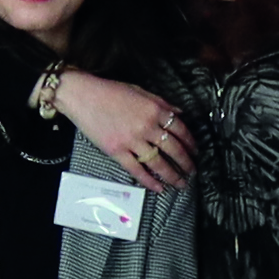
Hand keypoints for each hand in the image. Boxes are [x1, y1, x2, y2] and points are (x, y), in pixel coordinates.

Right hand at [56, 68, 187, 189]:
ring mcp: (131, 140)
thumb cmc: (110, 91)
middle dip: (186, 163)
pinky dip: (149, 181)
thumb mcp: (140, 91)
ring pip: (158, 162)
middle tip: (192, 172)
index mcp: (154, 109)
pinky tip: (158, 188)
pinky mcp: (116, 151)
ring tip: (180, 183)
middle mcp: (146, 126)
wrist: (82, 96)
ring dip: (172, 175)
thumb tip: (180, 114)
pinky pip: (137, 169)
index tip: (196, 152)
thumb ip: (162, 103)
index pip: (180, 129)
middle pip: (173, 148)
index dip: (191, 142)